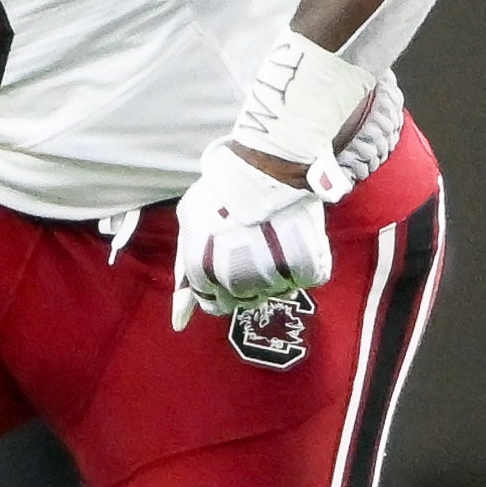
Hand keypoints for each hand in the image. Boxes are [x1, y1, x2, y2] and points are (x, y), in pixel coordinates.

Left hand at [170, 138, 333, 328]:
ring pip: (275, 290)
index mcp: (203, 274)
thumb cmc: (222, 190)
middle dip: (246, 280)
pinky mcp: (304, 268)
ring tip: (273, 239)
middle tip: (253, 251)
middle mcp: (235, 282)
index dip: (220, 289)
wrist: (265, 166)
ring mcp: (272, 276)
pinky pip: (305, 278)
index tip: (229, 272)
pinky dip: (303, 264)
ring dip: (275, 272)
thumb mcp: (190, 222)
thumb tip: (180, 320)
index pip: (212, 303)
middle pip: (244, 299)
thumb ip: (185, 265)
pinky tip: (294, 241)